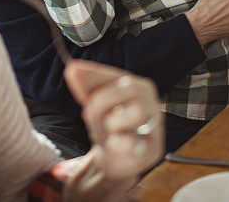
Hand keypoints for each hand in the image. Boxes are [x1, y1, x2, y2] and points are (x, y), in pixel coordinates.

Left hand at [64, 59, 163, 181]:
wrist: (119, 160)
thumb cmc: (110, 127)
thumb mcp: (96, 106)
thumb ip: (88, 89)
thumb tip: (73, 69)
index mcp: (138, 88)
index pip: (118, 75)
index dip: (95, 72)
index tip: (73, 69)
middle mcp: (151, 103)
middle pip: (131, 88)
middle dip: (102, 98)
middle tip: (88, 113)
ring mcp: (155, 126)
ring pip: (138, 112)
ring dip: (112, 121)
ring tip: (108, 129)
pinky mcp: (152, 149)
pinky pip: (134, 141)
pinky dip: (119, 142)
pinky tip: (115, 142)